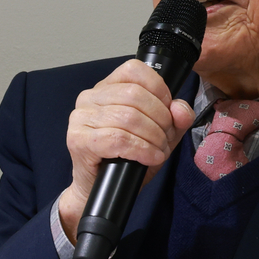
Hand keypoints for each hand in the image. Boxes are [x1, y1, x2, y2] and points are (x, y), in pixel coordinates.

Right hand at [57, 59, 194, 241]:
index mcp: (107, 87)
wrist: (100, 189)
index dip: (159, 90)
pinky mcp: (78, 140)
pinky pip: (118, 139)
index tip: (168, 111)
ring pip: (129, 117)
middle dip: (160, 119)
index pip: (135, 70)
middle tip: (165, 138)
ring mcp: (80, 118)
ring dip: (153, 137)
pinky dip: (141, 149)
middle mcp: (90, 97)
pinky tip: (150, 157)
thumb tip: (180, 109)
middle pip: (135, 95)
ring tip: (158, 150)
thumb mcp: (160, 134)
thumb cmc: (127, 157)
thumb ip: (176, 118)